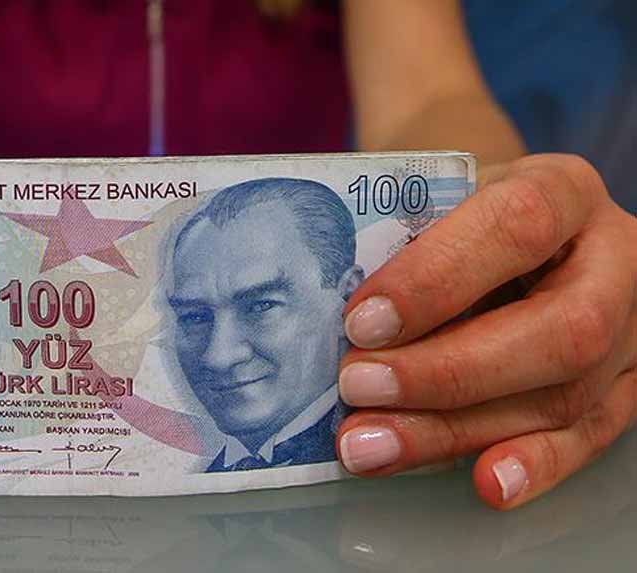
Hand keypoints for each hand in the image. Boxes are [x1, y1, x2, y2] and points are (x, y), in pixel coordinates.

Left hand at [335, 153, 636, 509]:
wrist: (509, 226)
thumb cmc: (458, 214)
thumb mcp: (436, 198)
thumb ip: (402, 245)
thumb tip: (338, 326)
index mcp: (563, 190)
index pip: (516, 225)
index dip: (436, 278)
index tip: (361, 320)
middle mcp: (614, 260)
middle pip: (560, 328)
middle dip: (446, 370)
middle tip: (357, 386)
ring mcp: (630, 331)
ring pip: (564, 395)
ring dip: (456, 430)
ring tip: (370, 445)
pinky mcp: (624, 387)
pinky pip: (588, 436)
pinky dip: (532, 465)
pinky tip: (484, 483)